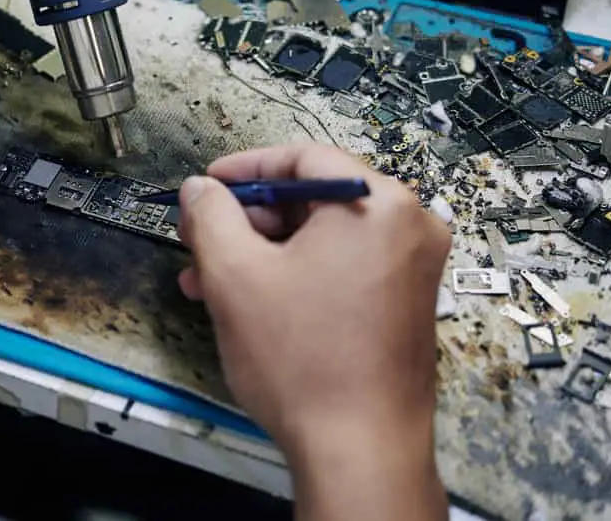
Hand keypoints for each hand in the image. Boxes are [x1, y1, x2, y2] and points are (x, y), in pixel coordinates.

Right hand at [177, 144, 449, 519]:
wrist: (361, 451)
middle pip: (313, 199)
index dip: (245, 168)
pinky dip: (294, 277)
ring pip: (321, 240)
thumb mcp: (235, 275)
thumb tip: (200, 188)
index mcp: (378, 203)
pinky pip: (341, 270)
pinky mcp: (405, 305)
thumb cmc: (299, 355)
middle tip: (198, 240)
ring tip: (204, 282)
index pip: (304, 158)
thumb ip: (210, 216)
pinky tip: (244, 302)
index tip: (204, 187)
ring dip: (260, 254)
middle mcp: (408, 225)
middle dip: (246, 221)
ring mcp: (412, 269)